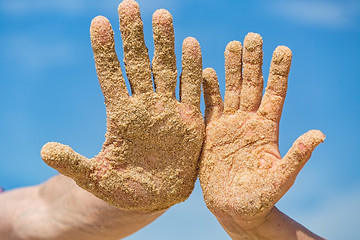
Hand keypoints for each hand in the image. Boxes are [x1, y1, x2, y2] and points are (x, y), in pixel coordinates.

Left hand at [41, 0, 203, 211]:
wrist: (155, 198)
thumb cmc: (123, 189)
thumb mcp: (94, 178)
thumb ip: (72, 164)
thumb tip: (44, 150)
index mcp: (121, 115)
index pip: (111, 75)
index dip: (105, 50)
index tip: (99, 23)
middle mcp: (144, 106)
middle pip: (138, 64)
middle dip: (133, 36)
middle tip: (128, 6)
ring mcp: (168, 110)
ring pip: (166, 70)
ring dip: (165, 44)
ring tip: (161, 15)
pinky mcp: (189, 121)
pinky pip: (192, 91)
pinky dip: (193, 70)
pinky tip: (192, 45)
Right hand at [199, 33, 323, 220]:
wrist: (233, 208)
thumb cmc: (261, 198)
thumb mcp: (282, 177)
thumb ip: (297, 156)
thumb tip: (320, 135)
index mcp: (268, 129)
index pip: (275, 94)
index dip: (278, 72)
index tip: (283, 49)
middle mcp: (249, 121)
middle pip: (251, 86)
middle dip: (253, 61)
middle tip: (253, 37)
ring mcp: (229, 125)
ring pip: (230, 90)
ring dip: (231, 69)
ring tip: (232, 45)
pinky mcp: (211, 132)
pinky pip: (209, 106)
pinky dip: (207, 90)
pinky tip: (206, 72)